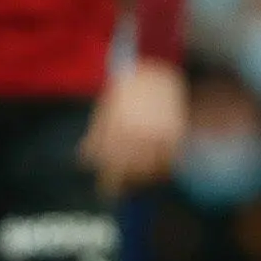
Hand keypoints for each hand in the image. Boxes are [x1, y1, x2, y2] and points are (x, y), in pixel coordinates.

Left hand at [81, 60, 185, 195]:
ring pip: (152, 169)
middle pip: (131, 173)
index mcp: (115, 131)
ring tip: (143, 180)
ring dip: (146, 178)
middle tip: (124, 190)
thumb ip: (96, 137)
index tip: (108, 193)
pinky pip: (171, 159)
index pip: (111, 167)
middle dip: (126, 184)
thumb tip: (84, 161)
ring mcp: (157, 134)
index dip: (109, 184)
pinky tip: (161, 170)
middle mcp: (136, 135)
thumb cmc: (124, 90)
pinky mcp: (175, 132)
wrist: (153, 67)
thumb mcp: (104, 112)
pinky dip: (166, 167)